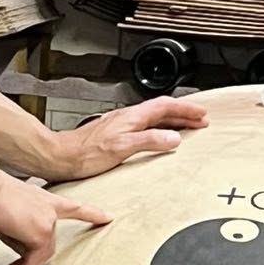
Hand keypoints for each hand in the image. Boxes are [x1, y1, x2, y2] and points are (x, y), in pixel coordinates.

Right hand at [0, 176, 110, 264]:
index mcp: (42, 199)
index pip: (74, 208)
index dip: (91, 213)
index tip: (108, 218)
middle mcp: (49, 209)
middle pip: (47, 242)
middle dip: (30, 259)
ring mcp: (47, 222)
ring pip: (39, 252)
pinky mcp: (40, 234)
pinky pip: (33, 260)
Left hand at [48, 97, 208, 182]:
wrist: (61, 157)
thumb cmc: (85, 154)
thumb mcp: (122, 147)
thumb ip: (149, 140)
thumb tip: (174, 138)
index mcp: (132, 117)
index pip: (165, 107)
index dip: (186, 110)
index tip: (202, 114)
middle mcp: (127, 118)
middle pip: (162, 111)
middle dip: (183, 115)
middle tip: (200, 121)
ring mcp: (121, 125)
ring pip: (154, 119)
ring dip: (172, 122)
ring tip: (186, 129)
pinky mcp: (116, 135)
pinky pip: (145, 128)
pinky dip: (159, 131)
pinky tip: (159, 139)